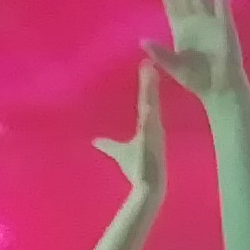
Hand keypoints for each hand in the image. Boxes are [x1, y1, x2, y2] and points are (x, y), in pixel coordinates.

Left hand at [89, 63, 167, 198]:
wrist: (149, 186)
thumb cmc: (137, 169)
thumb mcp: (120, 152)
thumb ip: (109, 145)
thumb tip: (95, 141)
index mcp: (149, 126)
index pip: (147, 103)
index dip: (147, 88)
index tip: (146, 70)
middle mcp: (153, 124)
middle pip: (150, 98)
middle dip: (149, 82)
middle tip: (148, 62)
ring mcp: (154, 127)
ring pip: (151, 101)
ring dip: (149, 84)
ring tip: (148, 66)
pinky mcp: (153, 131)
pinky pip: (150, 109)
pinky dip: (149, 94)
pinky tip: (149, 81)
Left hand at [148, 0, 243, 103]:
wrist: (219, 89)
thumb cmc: (197, 78)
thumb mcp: (174, 66)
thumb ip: (160, 53)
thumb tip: (142, 41)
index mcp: (182, 30)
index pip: (174, 6)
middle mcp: (195, 22)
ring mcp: (211, 23)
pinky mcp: (225, 29)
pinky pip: (222, 10)